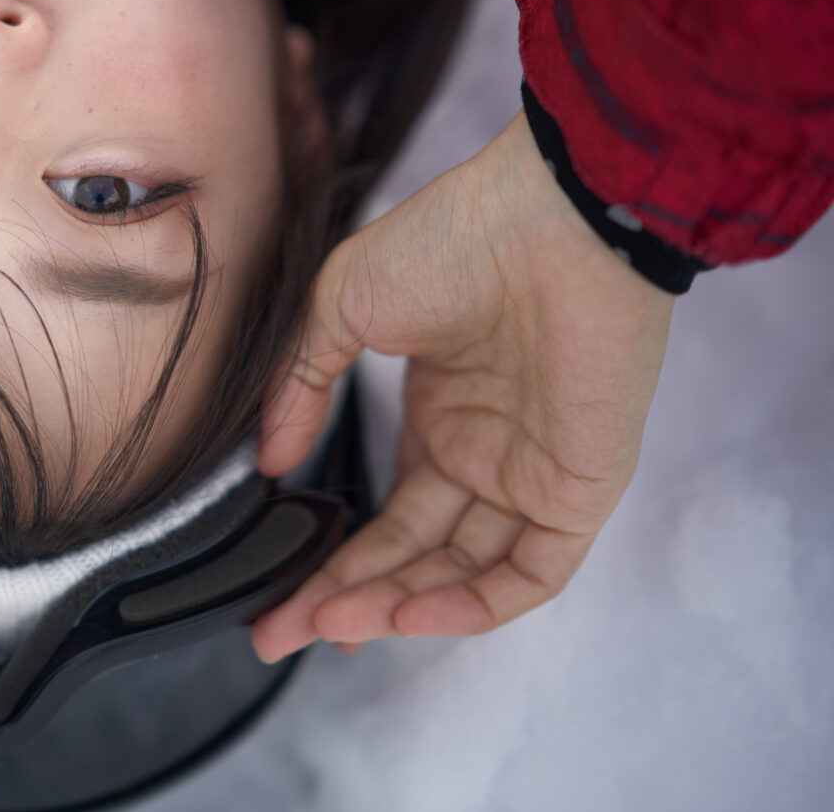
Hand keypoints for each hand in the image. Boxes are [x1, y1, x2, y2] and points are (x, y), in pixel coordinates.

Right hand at [252, 110, 675, 659]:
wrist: (551, 217)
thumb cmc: (451, 240)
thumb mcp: (341, 305)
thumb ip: (301, 386)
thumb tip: (273, 463)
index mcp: (440, 412)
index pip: (386, 512)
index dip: (329, 559)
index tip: (273, 597)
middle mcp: (483, 452)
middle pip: (413, 554)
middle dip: (344, 599)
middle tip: (280, 633)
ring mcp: (530, 473)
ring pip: (463, 573)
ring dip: (396, 606)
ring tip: (329, 624)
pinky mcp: (577, 488)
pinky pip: (528, 574)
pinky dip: (470, 606)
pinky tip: (405, 615)